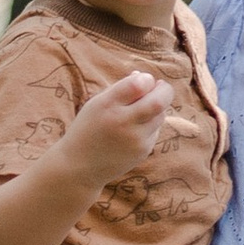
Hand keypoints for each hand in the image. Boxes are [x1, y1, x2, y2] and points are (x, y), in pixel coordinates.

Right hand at [59, 66, 175, 181]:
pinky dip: (150, 124)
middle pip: (157, 102)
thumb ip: (121, 89)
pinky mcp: (142, 152)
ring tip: (143, 108)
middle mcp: (121, 122)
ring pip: (160, 115)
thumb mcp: (97, 103)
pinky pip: (155, 131)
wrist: (78, 167)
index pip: (138, 84)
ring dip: (157, 107)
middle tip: (161, 86)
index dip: (146, 79)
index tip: (143, 80)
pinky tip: (135, 128)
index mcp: (107, 105)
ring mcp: (134, 140)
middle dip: (164, 90)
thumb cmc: (88, 128)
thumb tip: (146, 77)